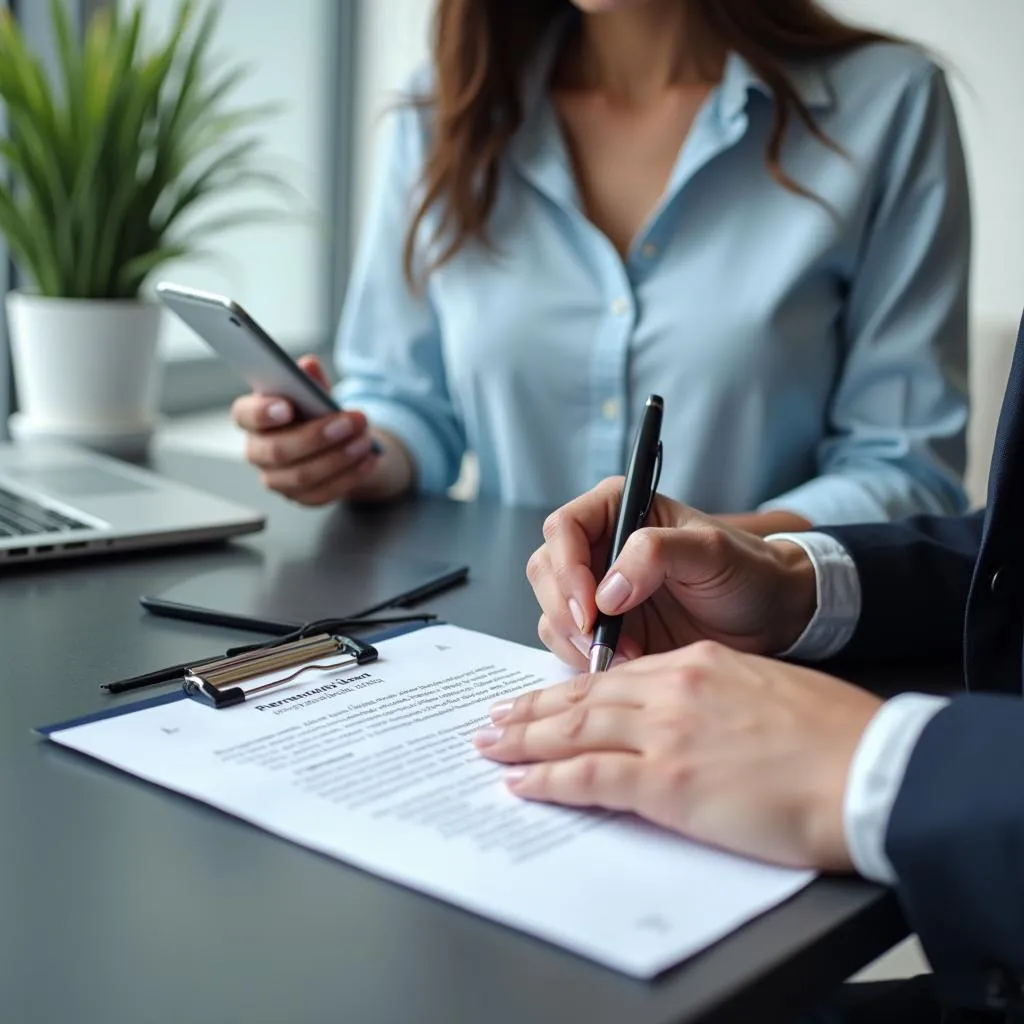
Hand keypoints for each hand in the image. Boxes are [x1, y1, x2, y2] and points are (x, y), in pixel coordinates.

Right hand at [232, 355, 411, 504]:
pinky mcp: (300, 498)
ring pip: (303, 475)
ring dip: (339, 458)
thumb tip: (308, 364)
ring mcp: (276, 479)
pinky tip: (368, 461)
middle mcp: (258, 451)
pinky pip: (322, 494)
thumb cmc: (316, 413)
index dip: (262, 413)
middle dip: (318, 436)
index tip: (287, 406)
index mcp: (253, 418)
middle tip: (353, 421)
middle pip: (278, 451)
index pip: (244, 415)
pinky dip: (349, 477)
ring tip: (365, 441)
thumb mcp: (316, 392)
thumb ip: (311, 380)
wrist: (336, 443)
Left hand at [474, 642, 882, 869]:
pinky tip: (520, 783)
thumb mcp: (767, 693)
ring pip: (574, 729)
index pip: (617, 677)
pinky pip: (589, 776)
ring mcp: (666, 732)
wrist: (869, 768)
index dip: (573, 688)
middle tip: (495, 717)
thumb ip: (718, 698)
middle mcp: (673, 688)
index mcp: (698, 665)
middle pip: (583, 697)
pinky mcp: (667, 779)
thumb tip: (692, 723)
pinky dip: (547, 780)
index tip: (547, 699)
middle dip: (533, 709)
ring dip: (524, 738)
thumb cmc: (834, 738)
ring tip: (489, 743)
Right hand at [526, 477, 816, 666]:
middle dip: (565, 609)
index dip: (567, 568)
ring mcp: (596, 588)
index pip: (564, 528)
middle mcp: (599, 545)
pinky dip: (584, 658)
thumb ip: (656, 553)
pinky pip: (568, 642)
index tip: (590, 608)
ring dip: (575, 639)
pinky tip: (623, 663)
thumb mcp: (710, 551)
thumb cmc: (746, 572)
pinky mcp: (602, 627)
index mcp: (618, 509)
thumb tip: (606, 590)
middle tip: (597, 638)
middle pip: (546, 570)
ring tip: (623, 654)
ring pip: (550, 610)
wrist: (769, 617)